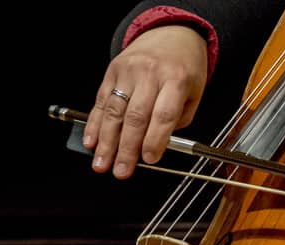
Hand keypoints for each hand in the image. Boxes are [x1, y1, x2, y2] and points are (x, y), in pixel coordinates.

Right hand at [87, 25, 208, 178]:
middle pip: (135, 116)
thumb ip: (177, 121)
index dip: (155, 139)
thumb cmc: (184, 67)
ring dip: (106, 141)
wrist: (170, 33)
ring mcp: (128, 71)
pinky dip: (95, 124)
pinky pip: (101, 100)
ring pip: (114, 110)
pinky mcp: (112, 71)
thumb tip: (155, 146)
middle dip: (126, 148)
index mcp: (176, 79)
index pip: (163, 114)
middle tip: (121, 171)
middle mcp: (150, 73)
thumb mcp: (194, 93)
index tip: (149, 160)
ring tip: (101, 163)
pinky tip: (91, 141)